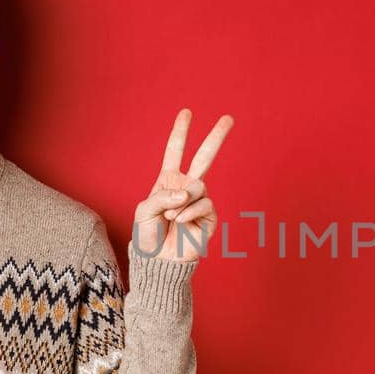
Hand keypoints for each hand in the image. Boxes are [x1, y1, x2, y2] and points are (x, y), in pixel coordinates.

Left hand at [133, 108, 232, 261]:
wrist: (159, 260)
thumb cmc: (148, 234)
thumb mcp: (145, 210)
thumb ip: (163, 195)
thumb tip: (187, 191)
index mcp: (168, 181)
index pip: (175, 152)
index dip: (180, 132)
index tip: (187, 113)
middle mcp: (186, 187)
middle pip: (204, 157)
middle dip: (216, 137)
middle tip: (229, 117)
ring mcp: (199, 200)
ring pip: (198, 186)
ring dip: (182, 201)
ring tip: (171, 218)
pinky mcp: (210, 216)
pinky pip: (203, 203)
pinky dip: (188, 212)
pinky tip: (180, 223)